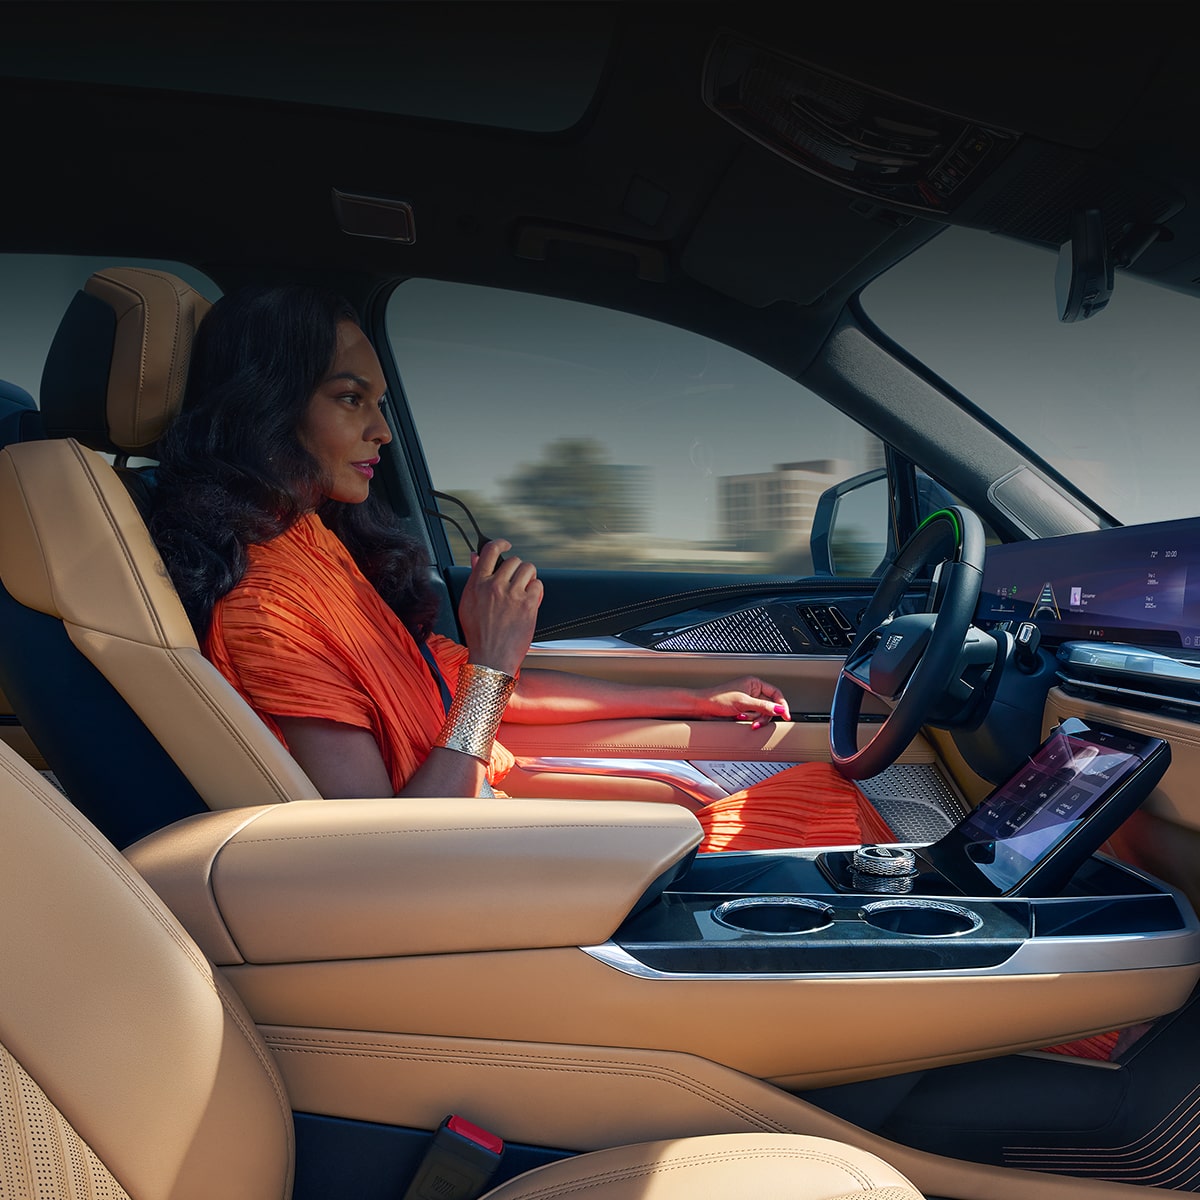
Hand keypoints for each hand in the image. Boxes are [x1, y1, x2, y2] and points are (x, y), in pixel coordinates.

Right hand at [456, 539, 542, 676]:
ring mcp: (512, 595)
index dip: (500, 543)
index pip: (490, 551)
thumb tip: (476, 557)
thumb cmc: (479, 635)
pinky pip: (538, 585)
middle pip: (514, 560)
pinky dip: (537, 591)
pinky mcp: (527, 605)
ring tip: (525, 589)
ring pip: (528, 569)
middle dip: (518, 569)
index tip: (506, 544)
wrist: (491, 658)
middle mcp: (494, 586)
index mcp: (478, 584)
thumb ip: (474, 577)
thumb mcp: (468, 603)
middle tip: (517, 580)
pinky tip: (530, 601)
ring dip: (529, 577)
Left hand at [693, 676, 790, 729]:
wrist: (702, 707)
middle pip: (770, 706)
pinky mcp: (743, 709)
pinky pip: (754, 717)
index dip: (781, 705)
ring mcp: (748, 700)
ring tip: (743, 717)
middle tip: (757, 722)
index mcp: (754, 683)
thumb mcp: (744, 703)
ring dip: (754, 718)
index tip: (785, 715)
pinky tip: (740, 718)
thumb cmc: (717, 698)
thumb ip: (763, 706)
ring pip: (762, 713)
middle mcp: (753, 690)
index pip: (776, 693)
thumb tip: (779, 709)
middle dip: (763, 715)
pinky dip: (749, 720)